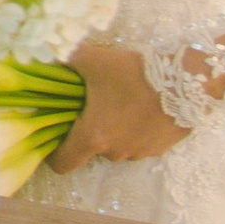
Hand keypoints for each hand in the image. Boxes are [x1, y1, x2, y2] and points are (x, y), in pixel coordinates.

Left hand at [51, 43, 188, 169]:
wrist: (186, 81)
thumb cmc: (131, 73)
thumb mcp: (90, 60)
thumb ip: (61, 62)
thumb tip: (39, 60)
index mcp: (93, 137)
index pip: (63, 163)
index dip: (53, 153)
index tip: (53, 136)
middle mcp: (115, 152)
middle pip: (89, 151)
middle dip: (86, 132)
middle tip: (87, 106)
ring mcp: (139, 153)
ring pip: (114, 147)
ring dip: (111, 131)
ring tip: (116, 102)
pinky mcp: (159, 149)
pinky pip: (136, 143)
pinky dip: (132, 131)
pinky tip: (137, 107)